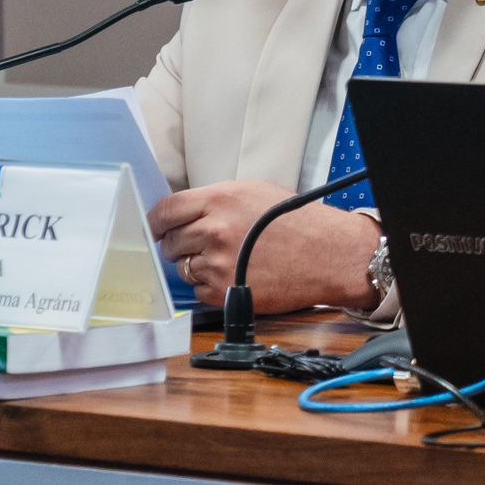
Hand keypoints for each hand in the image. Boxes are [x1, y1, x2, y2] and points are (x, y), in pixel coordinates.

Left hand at [147, 180, 381, 313]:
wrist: (328, 254)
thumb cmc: (296, 220)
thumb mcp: (253, 192)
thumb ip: (215, 200)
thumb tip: (184, 214)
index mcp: (218, 200)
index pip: (165, 211)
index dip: (156, 222)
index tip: (156, 229)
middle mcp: (212, 231)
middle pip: (169, 242)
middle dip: (180, 244)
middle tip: (201, 245)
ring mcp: (217, 264)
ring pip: (182, 268)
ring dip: (197, 266)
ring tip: (227, 260)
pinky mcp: (224, 292)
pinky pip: (197, 291)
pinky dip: (209, 287)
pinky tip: (234, 276)